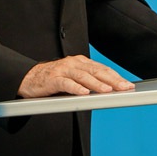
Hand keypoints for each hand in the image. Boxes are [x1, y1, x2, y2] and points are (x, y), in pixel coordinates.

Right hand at [18, 55, 134, 97]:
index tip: (128, 85)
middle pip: (96, 71)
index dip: (116, 77)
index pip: (102, 69)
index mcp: (80, 62)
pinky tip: (84, 93)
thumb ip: (87, 82)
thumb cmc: (53, 80)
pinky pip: (66, 83)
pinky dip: (76, 88)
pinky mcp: (52, 79)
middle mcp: (73, 63)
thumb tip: (108, 91)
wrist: (28, 78)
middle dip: (112, 80)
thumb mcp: (73, 78)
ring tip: (108, 91)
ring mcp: (63, 70)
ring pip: (83, 77)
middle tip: (125, 88)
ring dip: (97, 84)